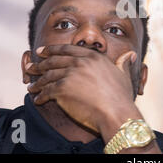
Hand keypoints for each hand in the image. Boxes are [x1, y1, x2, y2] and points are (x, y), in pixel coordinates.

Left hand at [26, 44, 140, 133]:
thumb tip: (131, 54)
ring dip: (38, 81)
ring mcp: (71, 74)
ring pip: (48, 75)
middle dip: (40, 63)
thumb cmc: (121, 97)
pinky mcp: (63, 89)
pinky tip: (38, 98)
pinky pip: (47, 90)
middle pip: (54, 60)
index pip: (68, 49)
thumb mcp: (123, 75)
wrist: (116, 113)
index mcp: (93, 56)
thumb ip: (123, 63)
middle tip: (32, 66)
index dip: (53, 49)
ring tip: (32, 85)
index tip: (43, 51)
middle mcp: (81, 62)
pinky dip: (40, 95)